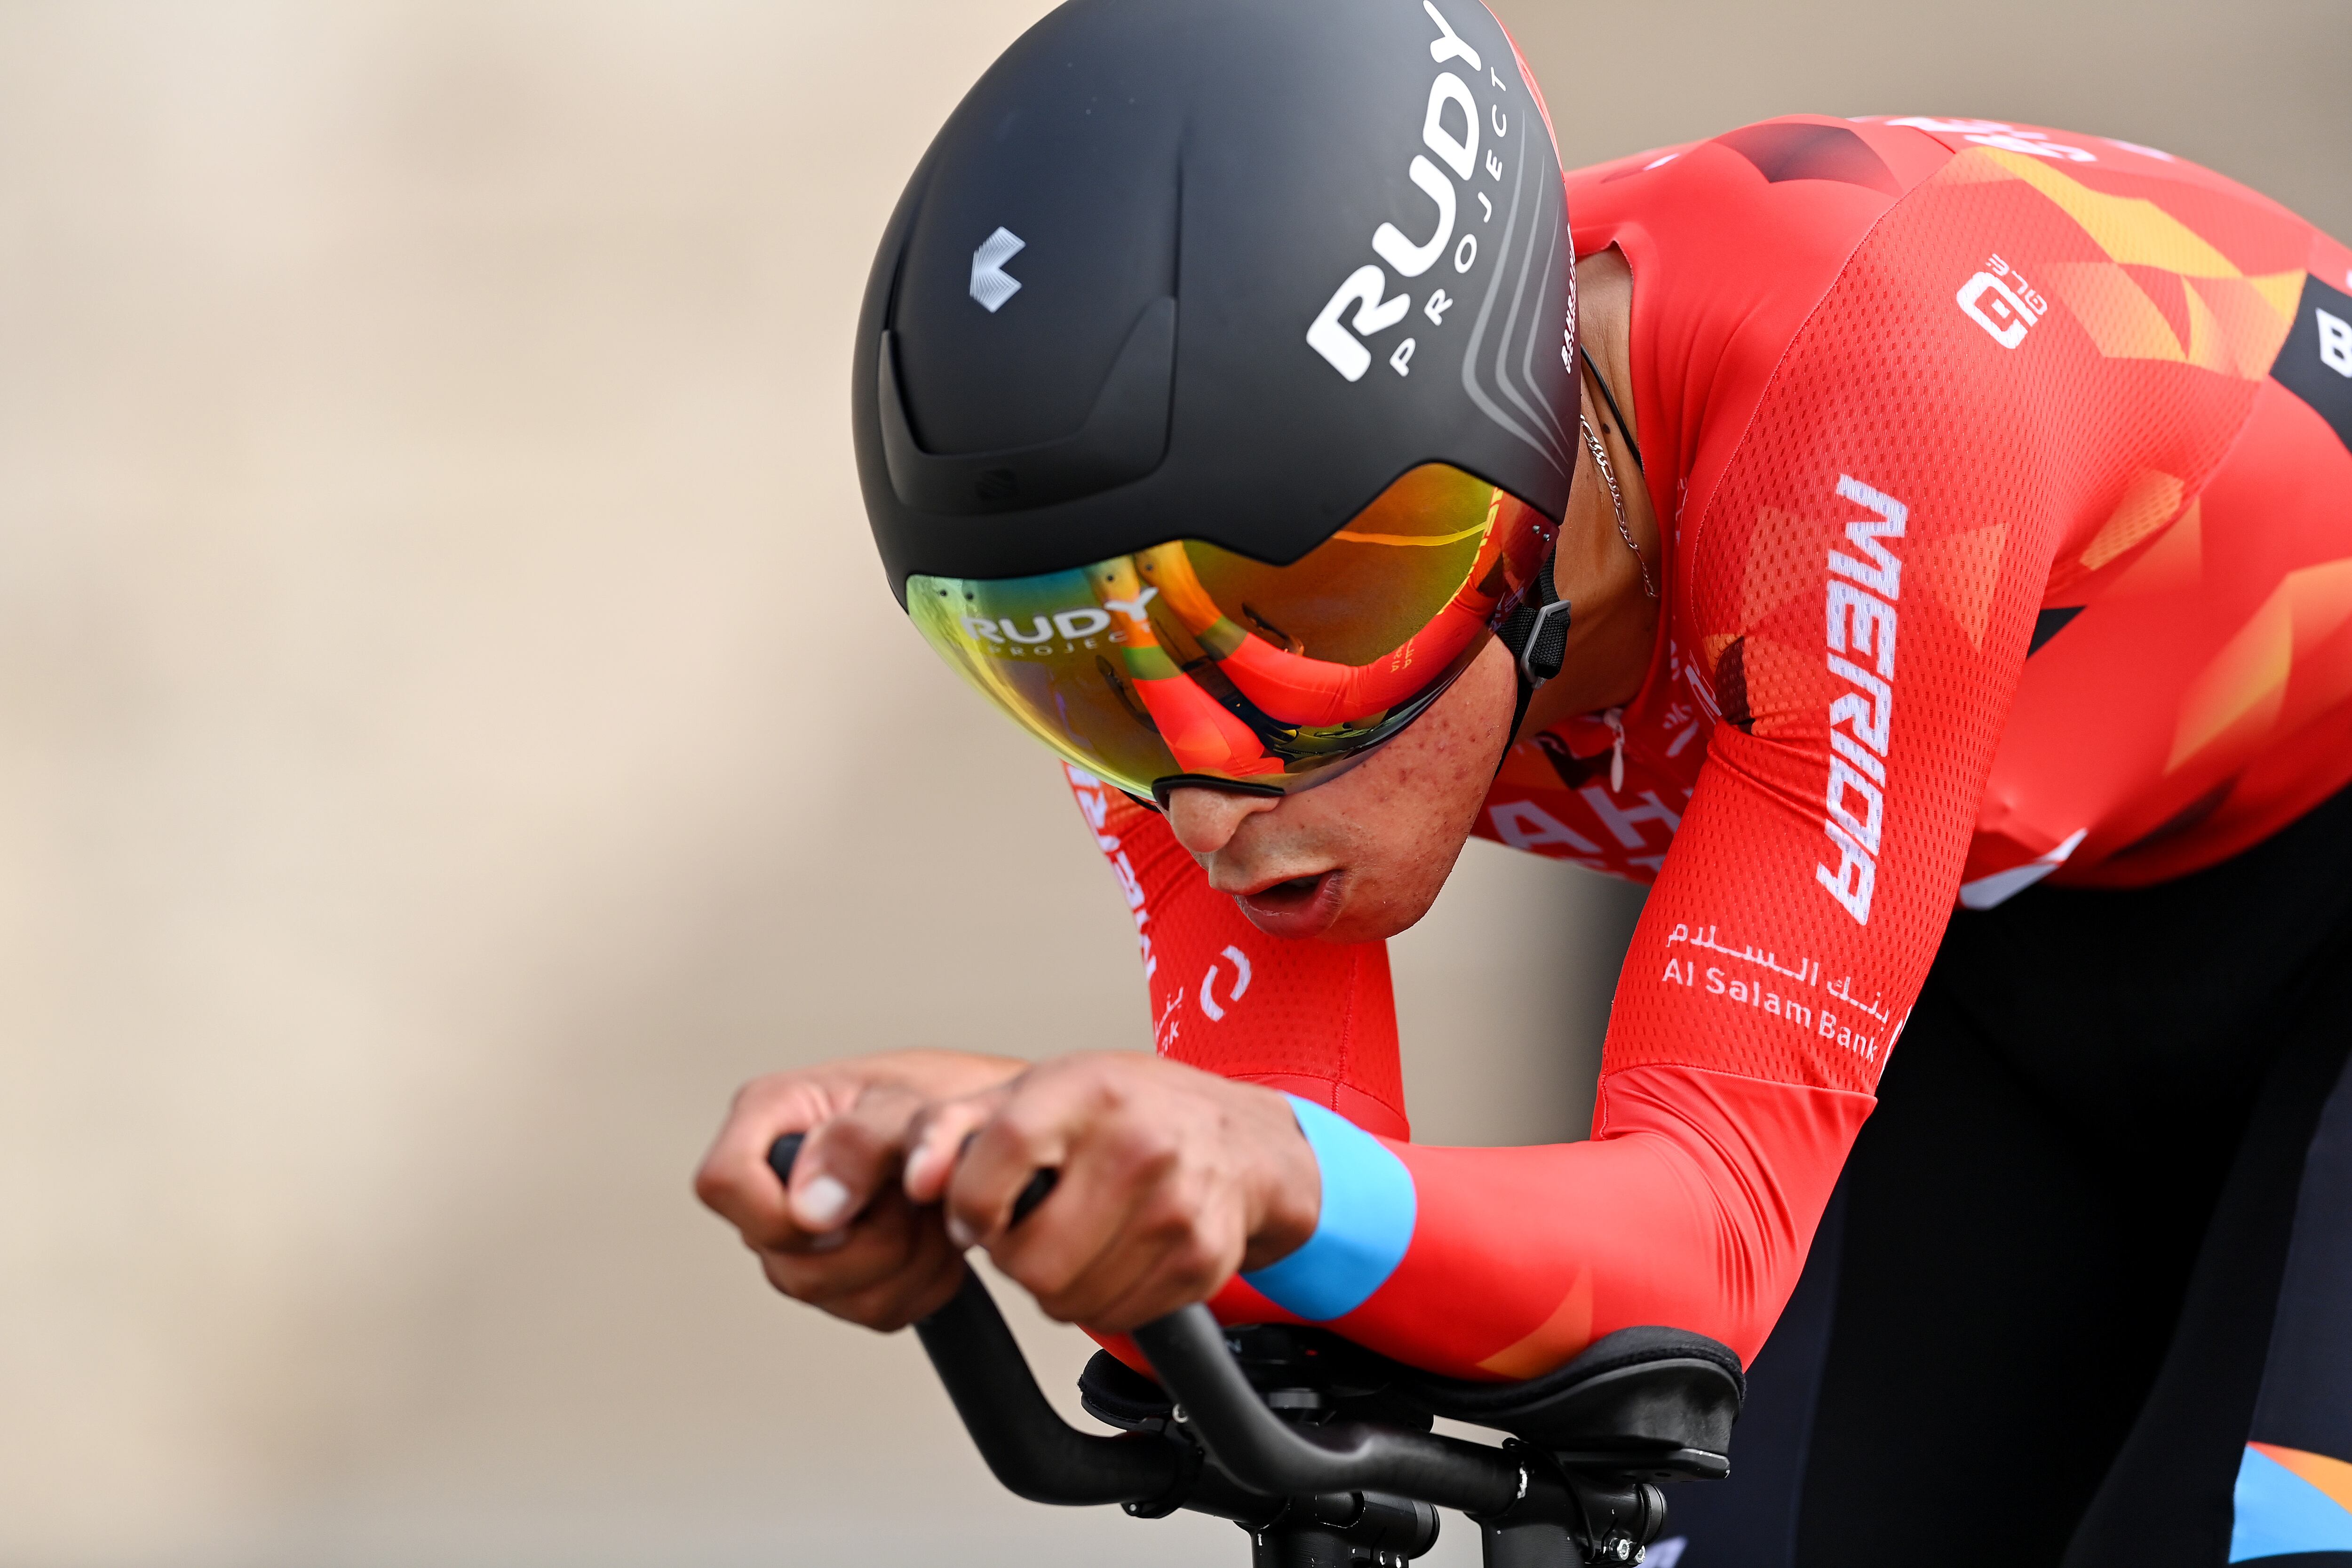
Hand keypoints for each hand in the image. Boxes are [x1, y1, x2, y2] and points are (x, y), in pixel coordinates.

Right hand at [693, 1050, 1023, 1330]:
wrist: (992, 1133)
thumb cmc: (946, 1096)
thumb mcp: (911, 1101)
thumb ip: (859, 1142)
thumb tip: (808, 1210)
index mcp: (770, 1116)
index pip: (724, 1183)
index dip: (779, 1211)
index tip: (847, 1205)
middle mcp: (773, 1182)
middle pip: (786, 1263)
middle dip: (873, 1240)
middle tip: (916, 1194)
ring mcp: (800, 1238)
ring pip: (832, 1296)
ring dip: (907, 1260)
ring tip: (932, 1210)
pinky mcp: (840, 1276)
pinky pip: (875, 1311)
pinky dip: (923, 1281)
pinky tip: (936, 1237)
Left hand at [900, 1053, 1320, 1332]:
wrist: (1237, 1142)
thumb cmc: (1123, 1112)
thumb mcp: (1032, 1092)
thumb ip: (952, 1128)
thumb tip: (914, 1183)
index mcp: (1089, 1090)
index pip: (1004, 1152)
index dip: (971, 1201)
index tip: (974, 1214)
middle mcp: (1141, 1144)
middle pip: (1031, 1258)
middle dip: (1015, 1254)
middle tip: (1034, 1222)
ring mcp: (1177, 1208)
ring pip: (1067, 1299)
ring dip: (1055, 1282)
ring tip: (1076, 1234)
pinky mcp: (1202, 1261)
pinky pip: (1113, 1317)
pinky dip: (1100, 1298)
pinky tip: (1113, 1252)